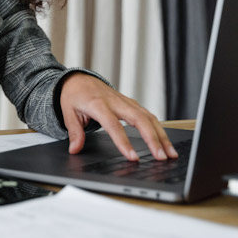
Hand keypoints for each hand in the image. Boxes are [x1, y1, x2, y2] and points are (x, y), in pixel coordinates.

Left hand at [59, 73, 177, 161]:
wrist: (78, 79)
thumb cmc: (74, 95)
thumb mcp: (68, 112)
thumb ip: (74, 132)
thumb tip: (75, 149)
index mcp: (98, 105)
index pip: (114, 126)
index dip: (124, 142)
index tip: (133, 157)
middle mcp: (115, 102)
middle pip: (139, 120)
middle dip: (153, 139)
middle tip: (161, 157)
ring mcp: (125, 102)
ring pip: (148, 117)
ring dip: (161, 136)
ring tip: (170, 154)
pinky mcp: (131, 103)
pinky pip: (148, 115)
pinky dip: (159, 128)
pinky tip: (165, 141)